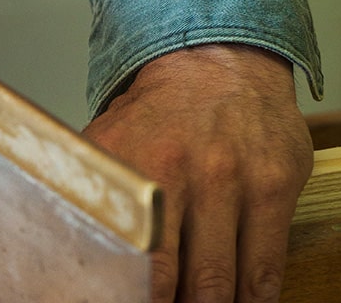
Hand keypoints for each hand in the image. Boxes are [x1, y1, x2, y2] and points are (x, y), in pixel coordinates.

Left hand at [83, 45, 312, 301]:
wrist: (215, 62)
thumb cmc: (157, 115)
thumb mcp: (108, 142)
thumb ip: (92, 190)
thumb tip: (64, 243)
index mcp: (135, 168)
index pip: (129, 256)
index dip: (128, 294)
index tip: (122, 301)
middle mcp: (186, 172)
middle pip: (177, 278)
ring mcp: (235, 180)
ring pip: (222, 278)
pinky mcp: (275, 185)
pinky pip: (266, 264)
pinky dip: (253, 299)